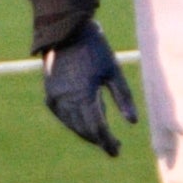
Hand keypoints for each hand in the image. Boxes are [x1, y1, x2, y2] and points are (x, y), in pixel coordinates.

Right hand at [43, 24, 136, 155]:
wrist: (66, 32)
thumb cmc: (95, 49)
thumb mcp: (114, 71)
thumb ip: (123, 98)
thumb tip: (133, 122)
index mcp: (85, 95)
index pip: (98, 128)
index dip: (108, 142)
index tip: (117, 151)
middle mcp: (67, 100)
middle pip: (85, 130)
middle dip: (99, 140)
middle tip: (114, 146)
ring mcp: (56, 98)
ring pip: (73, 125)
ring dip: (87, 133)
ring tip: (102, 136)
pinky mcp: (50, 95)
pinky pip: (64, 117)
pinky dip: (75, 123)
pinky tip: (85, 122)